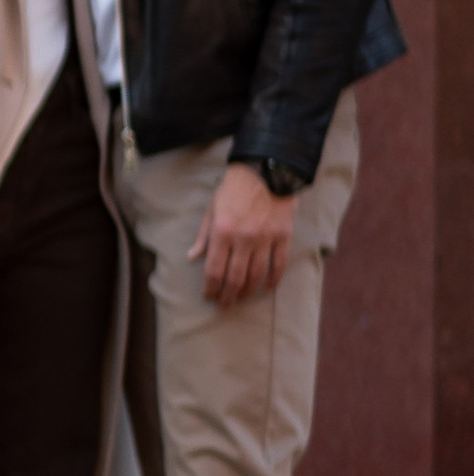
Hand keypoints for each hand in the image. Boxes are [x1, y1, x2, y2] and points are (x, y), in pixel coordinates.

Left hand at [191, 161, 292, 306]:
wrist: (267, 169)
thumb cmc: (234, 188)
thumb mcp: (212, 208)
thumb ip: (204, 236)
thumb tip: (192, 257)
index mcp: (223, 231)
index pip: (215, 270)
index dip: (211, 288)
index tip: (208, 297)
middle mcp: (244, 239)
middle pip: (235, 277)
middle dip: (227, 295)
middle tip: (223, 305)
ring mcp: (266, 239)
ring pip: (257, 275)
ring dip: (247, 291)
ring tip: (240, 299)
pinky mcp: (283, 236)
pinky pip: (279, 264)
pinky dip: (273, 280)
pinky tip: (267, 288)